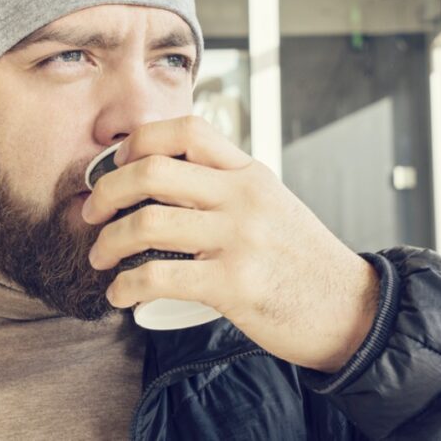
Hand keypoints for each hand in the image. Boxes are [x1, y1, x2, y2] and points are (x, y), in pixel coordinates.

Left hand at [82, 115, 379, 372]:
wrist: (349, 310)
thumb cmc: (302, 260)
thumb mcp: (271, 203)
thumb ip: (226, 187)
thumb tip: (166, 180)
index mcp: (249, 173)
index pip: (185, 130)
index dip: (139, 140)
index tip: (117, 163)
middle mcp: (242, 197)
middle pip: (151, 171)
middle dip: (106, 191)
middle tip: (91, 212)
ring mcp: (238, 239)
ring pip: (147, 223)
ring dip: (107, 242)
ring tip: (100, 257)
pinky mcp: (233, 285)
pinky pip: (158, 277)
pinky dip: (125, 285)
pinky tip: (119, 295)